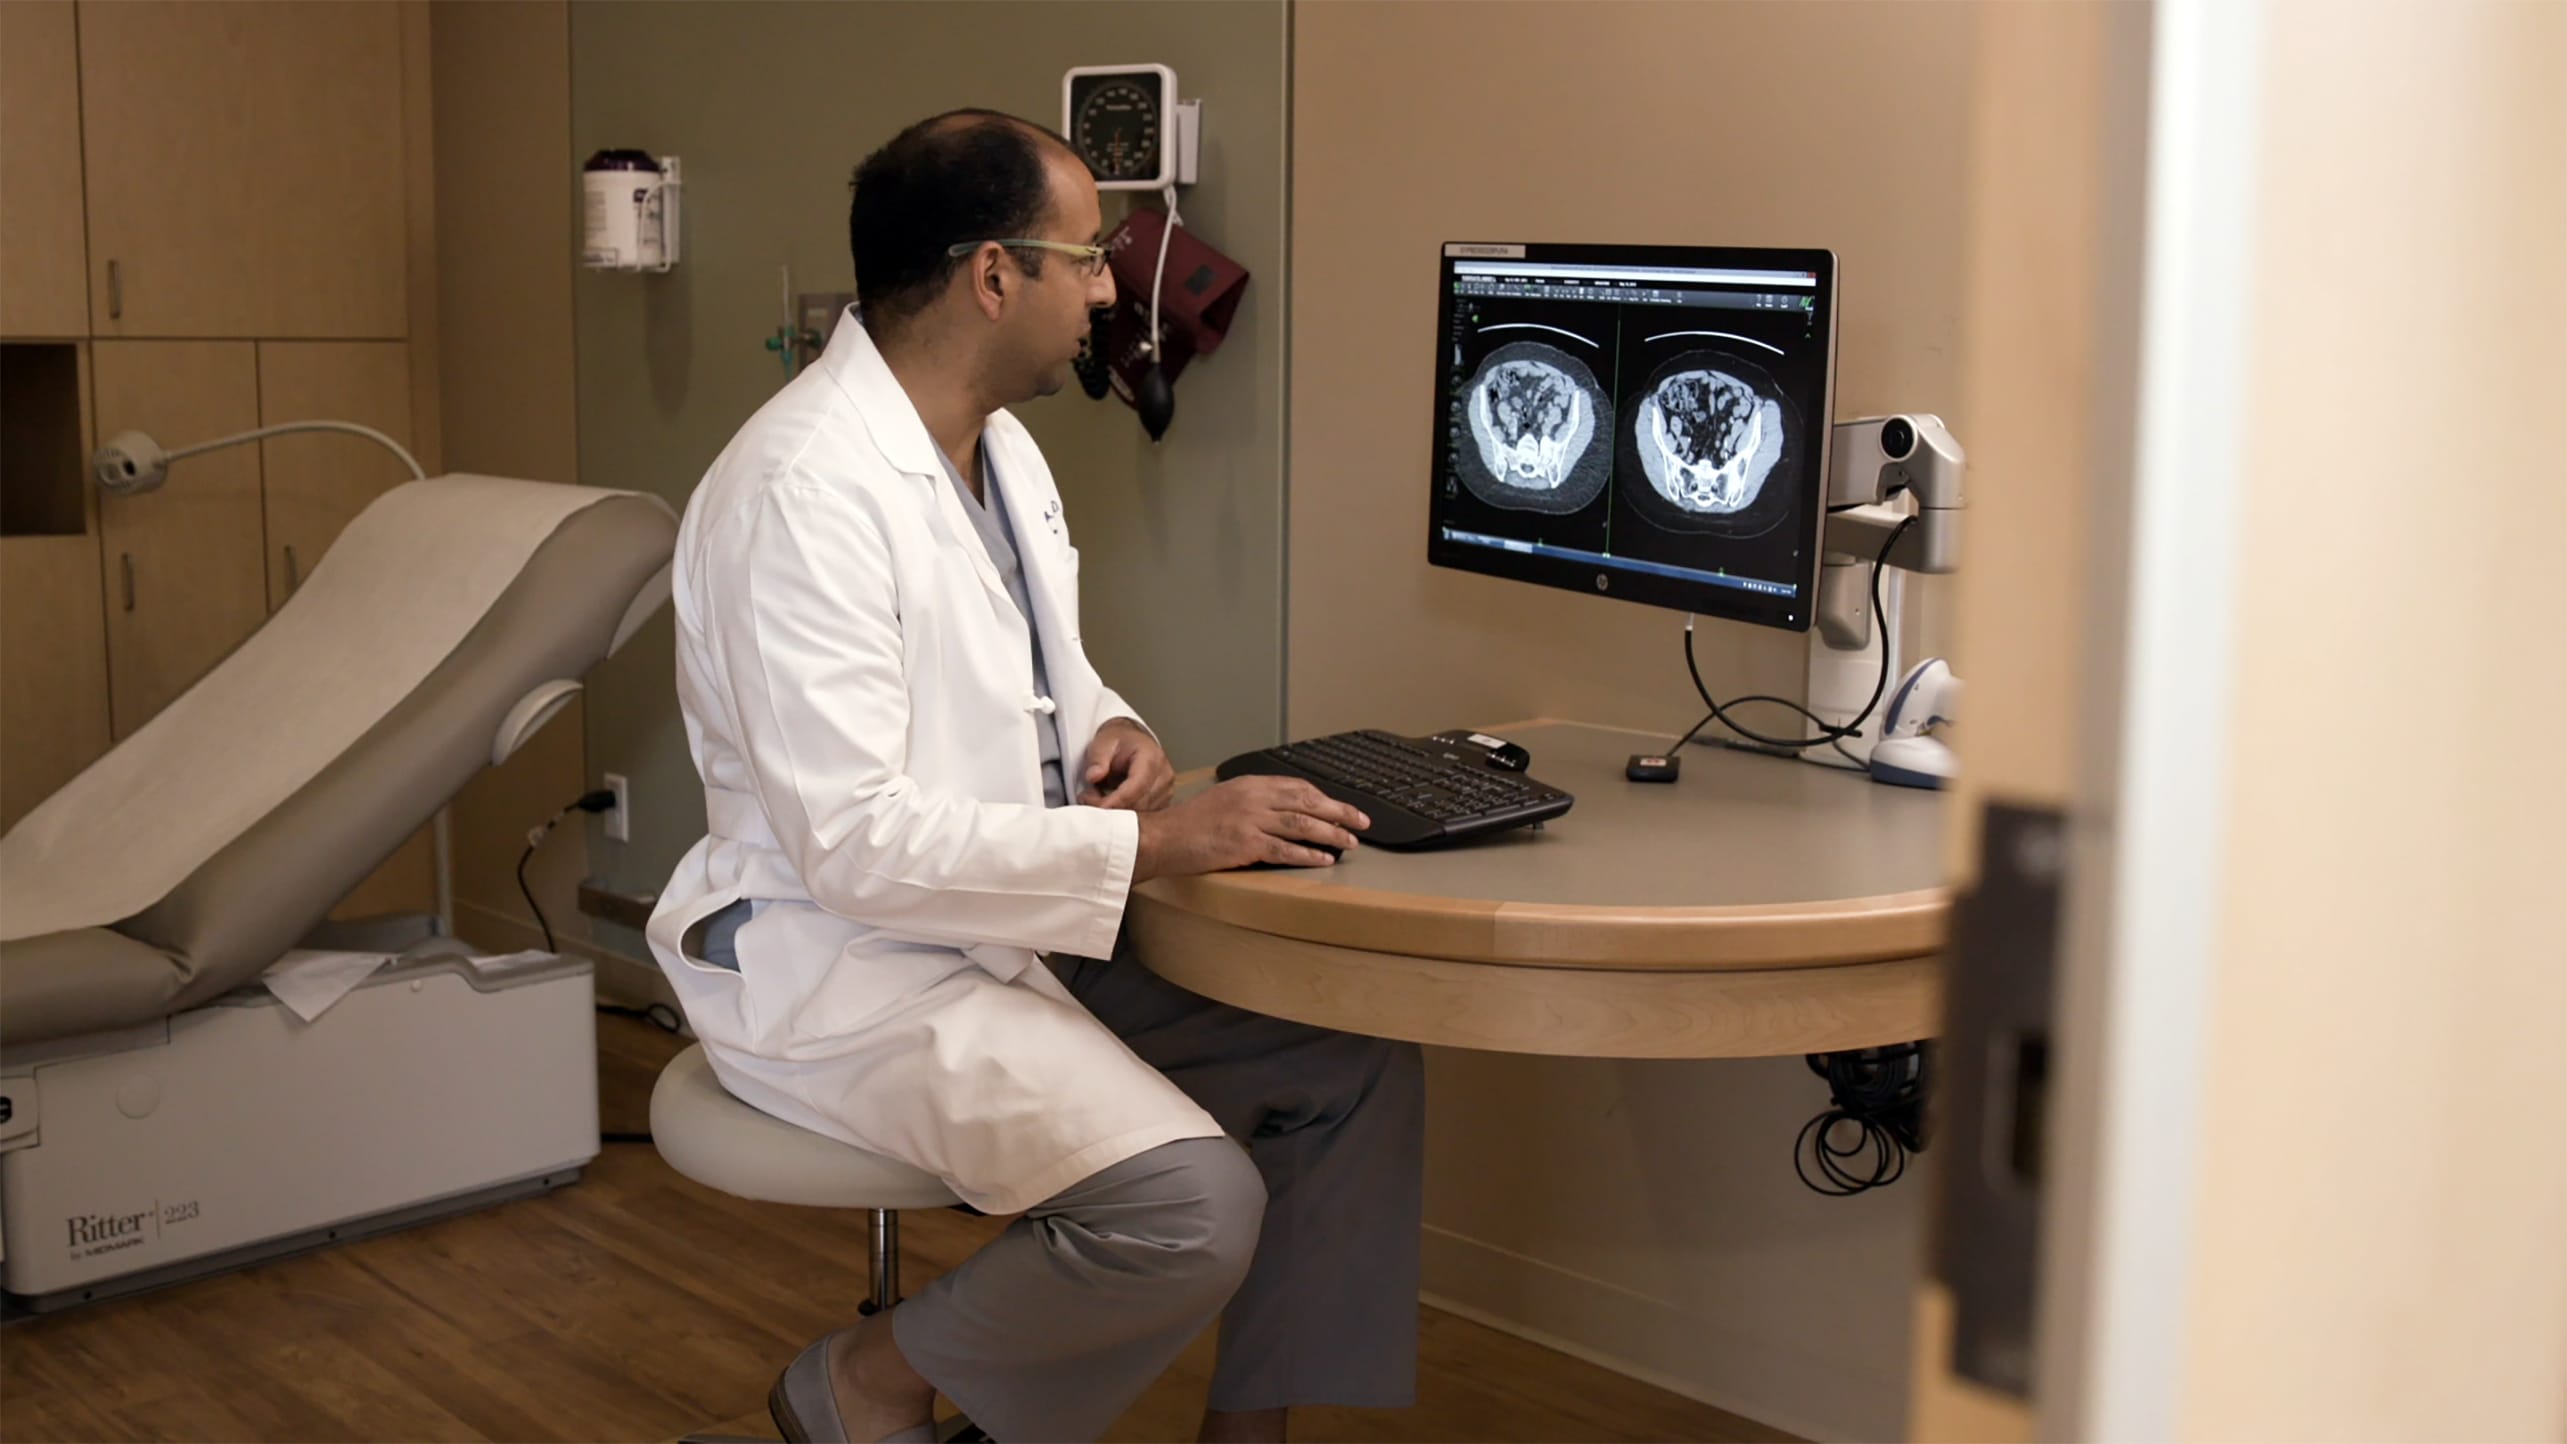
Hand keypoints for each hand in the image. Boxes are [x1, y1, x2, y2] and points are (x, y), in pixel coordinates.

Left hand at [1082, 717, 1174, 810]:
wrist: (1131, 742)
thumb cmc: (1118, 742)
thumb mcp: (1102, 743)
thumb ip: (1098, 759)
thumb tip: (1093, 776)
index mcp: (1152, 758)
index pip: (1137, 786)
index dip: (1116, 801)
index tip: (1097, 808)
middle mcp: (1164, 776)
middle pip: (1140, 804)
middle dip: (1112, 808)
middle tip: (1087, 798)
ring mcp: (1166, 791)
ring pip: (1141, 814)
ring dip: (1117, 812)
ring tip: (1097, 796)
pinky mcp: (1162, 802)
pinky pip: (1143, 816)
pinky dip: (1124, 816)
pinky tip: (1110, 803)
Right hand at [1133, 776, 1370, 878]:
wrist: (1164, 837)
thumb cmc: (1192, 824)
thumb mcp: (1226, 799)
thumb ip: (1255, 801)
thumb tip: (1287, 812)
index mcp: (1251, 784)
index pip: (1299, 787)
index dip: (1326, 798)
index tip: (1343, 809)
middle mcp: (1253, 797)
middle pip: (1307, 801)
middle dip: (1339, 813)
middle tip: (1361, 822)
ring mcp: (1250, 819)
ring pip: (1301, 824)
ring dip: (1330, 834)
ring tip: (1349, 843)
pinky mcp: (1245, 843)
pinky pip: (1284, 849)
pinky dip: (1307, 854)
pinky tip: (1323, 859)